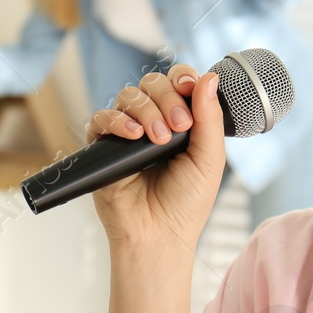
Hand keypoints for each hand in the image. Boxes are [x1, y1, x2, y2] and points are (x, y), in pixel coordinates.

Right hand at [85, 65, 224, 248]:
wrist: (159, 234)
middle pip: (153, 83)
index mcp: (181, 121)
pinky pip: (101, 118)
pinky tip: (133, 135)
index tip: (189, 86)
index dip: (183, 78)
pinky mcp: (103, 147)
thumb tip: (210, 78)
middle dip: (168, 98)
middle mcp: (153, 121)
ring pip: (128, 95)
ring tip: (158, 138)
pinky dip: (117, 120)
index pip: (178, 83)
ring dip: (146, 110)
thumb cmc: (186, 203)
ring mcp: (127, 133)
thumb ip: (210, 118)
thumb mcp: (210, 159)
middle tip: (179, 126)